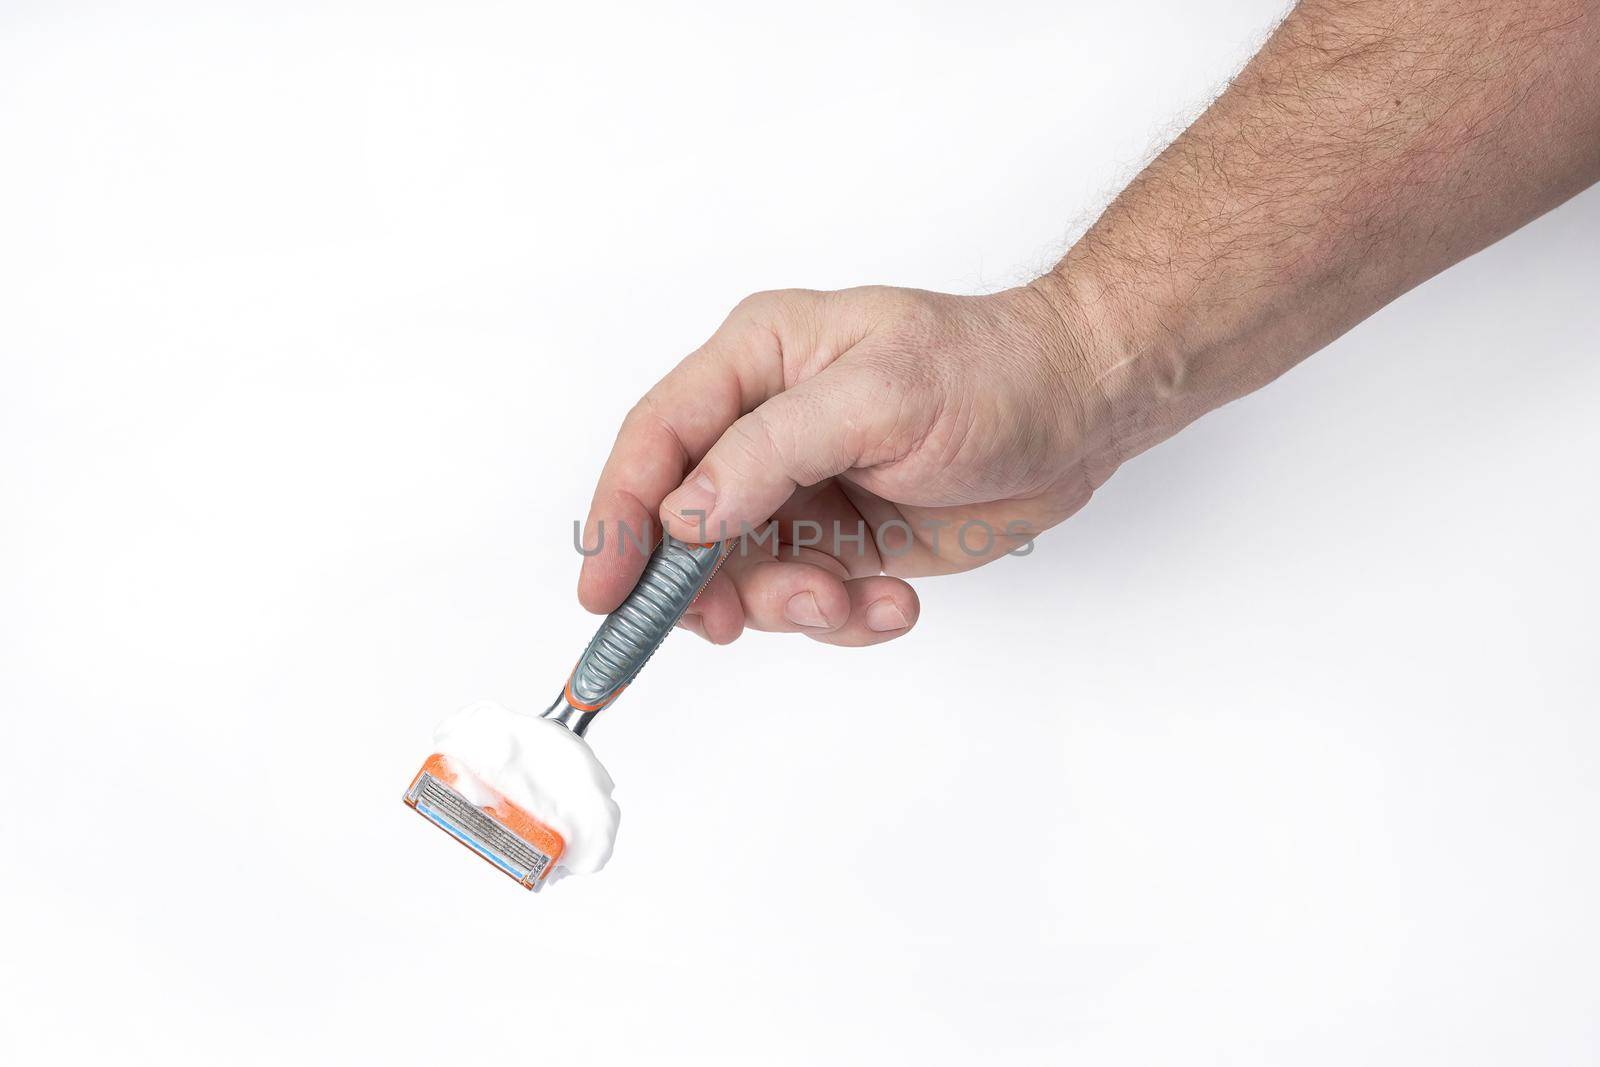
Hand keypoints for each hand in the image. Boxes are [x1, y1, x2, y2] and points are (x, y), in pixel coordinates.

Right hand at [576, 284, 1115, 645]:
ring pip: (744, 578)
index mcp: (755, 363)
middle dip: (706, 584)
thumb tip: (684, 516)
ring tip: (852, 599)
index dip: (619, 517)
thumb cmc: (992, 372)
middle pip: (684, 524)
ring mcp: (801, 491)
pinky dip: (842, 620)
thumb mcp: (880, 396)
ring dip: (790, 607)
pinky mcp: (842, 543)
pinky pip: (808, 603)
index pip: (657, 440)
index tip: (605, 591)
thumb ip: (771, 451)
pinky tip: (895, 603)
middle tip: (735, 620)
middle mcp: (764, 429)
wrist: (1081, 410)